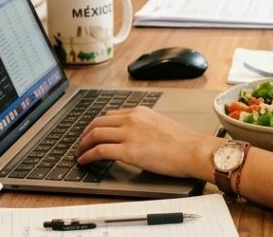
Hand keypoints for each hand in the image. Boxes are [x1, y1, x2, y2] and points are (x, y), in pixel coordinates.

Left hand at [76, 107, 222, 179]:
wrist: (193, 150)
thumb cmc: (183, 142)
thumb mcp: (160, 124)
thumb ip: (144, 126)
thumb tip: (134, 136)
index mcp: (139, 112)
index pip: (110, 115)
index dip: (97, 125)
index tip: (92, 133)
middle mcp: (131, 119)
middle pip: (97, 123)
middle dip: (85, 134)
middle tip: (81, 144)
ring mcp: (128, 134)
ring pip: (95, 135)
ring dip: (83, 145)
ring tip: (79, 154)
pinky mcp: (128, 151)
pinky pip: (99, 151)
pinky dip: (87, 156)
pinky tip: (84, 161)